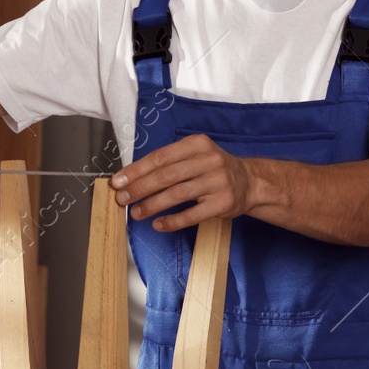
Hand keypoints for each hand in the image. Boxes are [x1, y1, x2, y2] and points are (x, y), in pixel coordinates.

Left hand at [109, 134, 254, 231]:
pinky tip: (158, 224)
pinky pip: (191, 215)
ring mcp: (217, 183)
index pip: (160, 157)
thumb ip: (168, 163)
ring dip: (152, 205)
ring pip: (176, 195)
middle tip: (122, 199)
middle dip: (140, 188)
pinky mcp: (222, 204)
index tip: (118, 181)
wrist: (250, 182)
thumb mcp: (195, 155)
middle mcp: (208, 161)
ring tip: (136, 213)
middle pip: (166, 176)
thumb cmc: (214, 169)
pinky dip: (172, 221)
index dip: (136, 170)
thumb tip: (133, 178)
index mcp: (197, 144)